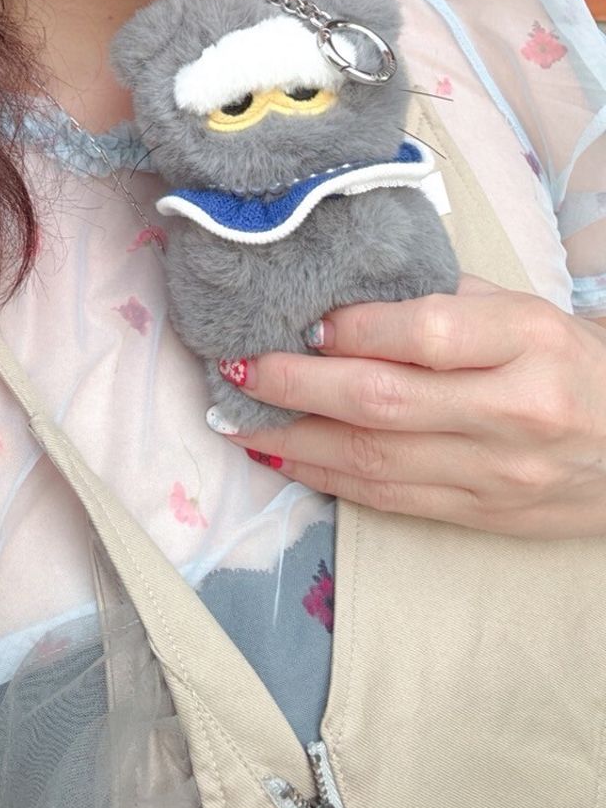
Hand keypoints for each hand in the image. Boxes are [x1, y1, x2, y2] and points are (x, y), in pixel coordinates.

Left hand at [224, 274, 605, 537]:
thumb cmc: (574, 363)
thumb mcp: (525, 309)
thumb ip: (443, 298)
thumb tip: (344, 291)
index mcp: (529, 340)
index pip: (424, 333)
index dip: (350, 329)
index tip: (297, 318)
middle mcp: (514, 410)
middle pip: (384, 400)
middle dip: (296, 383)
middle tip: (235, 366)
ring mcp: (499, 474)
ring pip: (376, 461)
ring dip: (295, 440)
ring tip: (235, 419)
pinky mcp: (484, 516)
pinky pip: (391, 499)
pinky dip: (329, 479)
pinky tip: (284, 457)